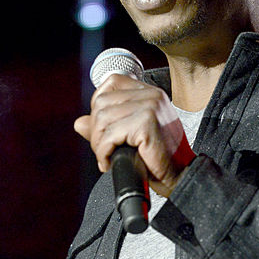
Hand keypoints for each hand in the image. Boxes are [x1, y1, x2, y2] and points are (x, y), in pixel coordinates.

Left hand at [73, 74, 194, 196]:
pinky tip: (110, 163)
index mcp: (150, 93)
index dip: (99, 104)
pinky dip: (104, 152)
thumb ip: (106, 127)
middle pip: (102, 102)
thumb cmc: (158, 159)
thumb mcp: (129, 137)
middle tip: (105, 151)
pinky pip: (110, 135)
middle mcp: (152, 95)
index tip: (104, 129)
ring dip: (99, 144)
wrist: (180, 176)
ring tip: (108, 158)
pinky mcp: (146, 122)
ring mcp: (150, 106)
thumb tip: (79, 123)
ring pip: (103, 119)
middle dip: (96, 130)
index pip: (113, 82)